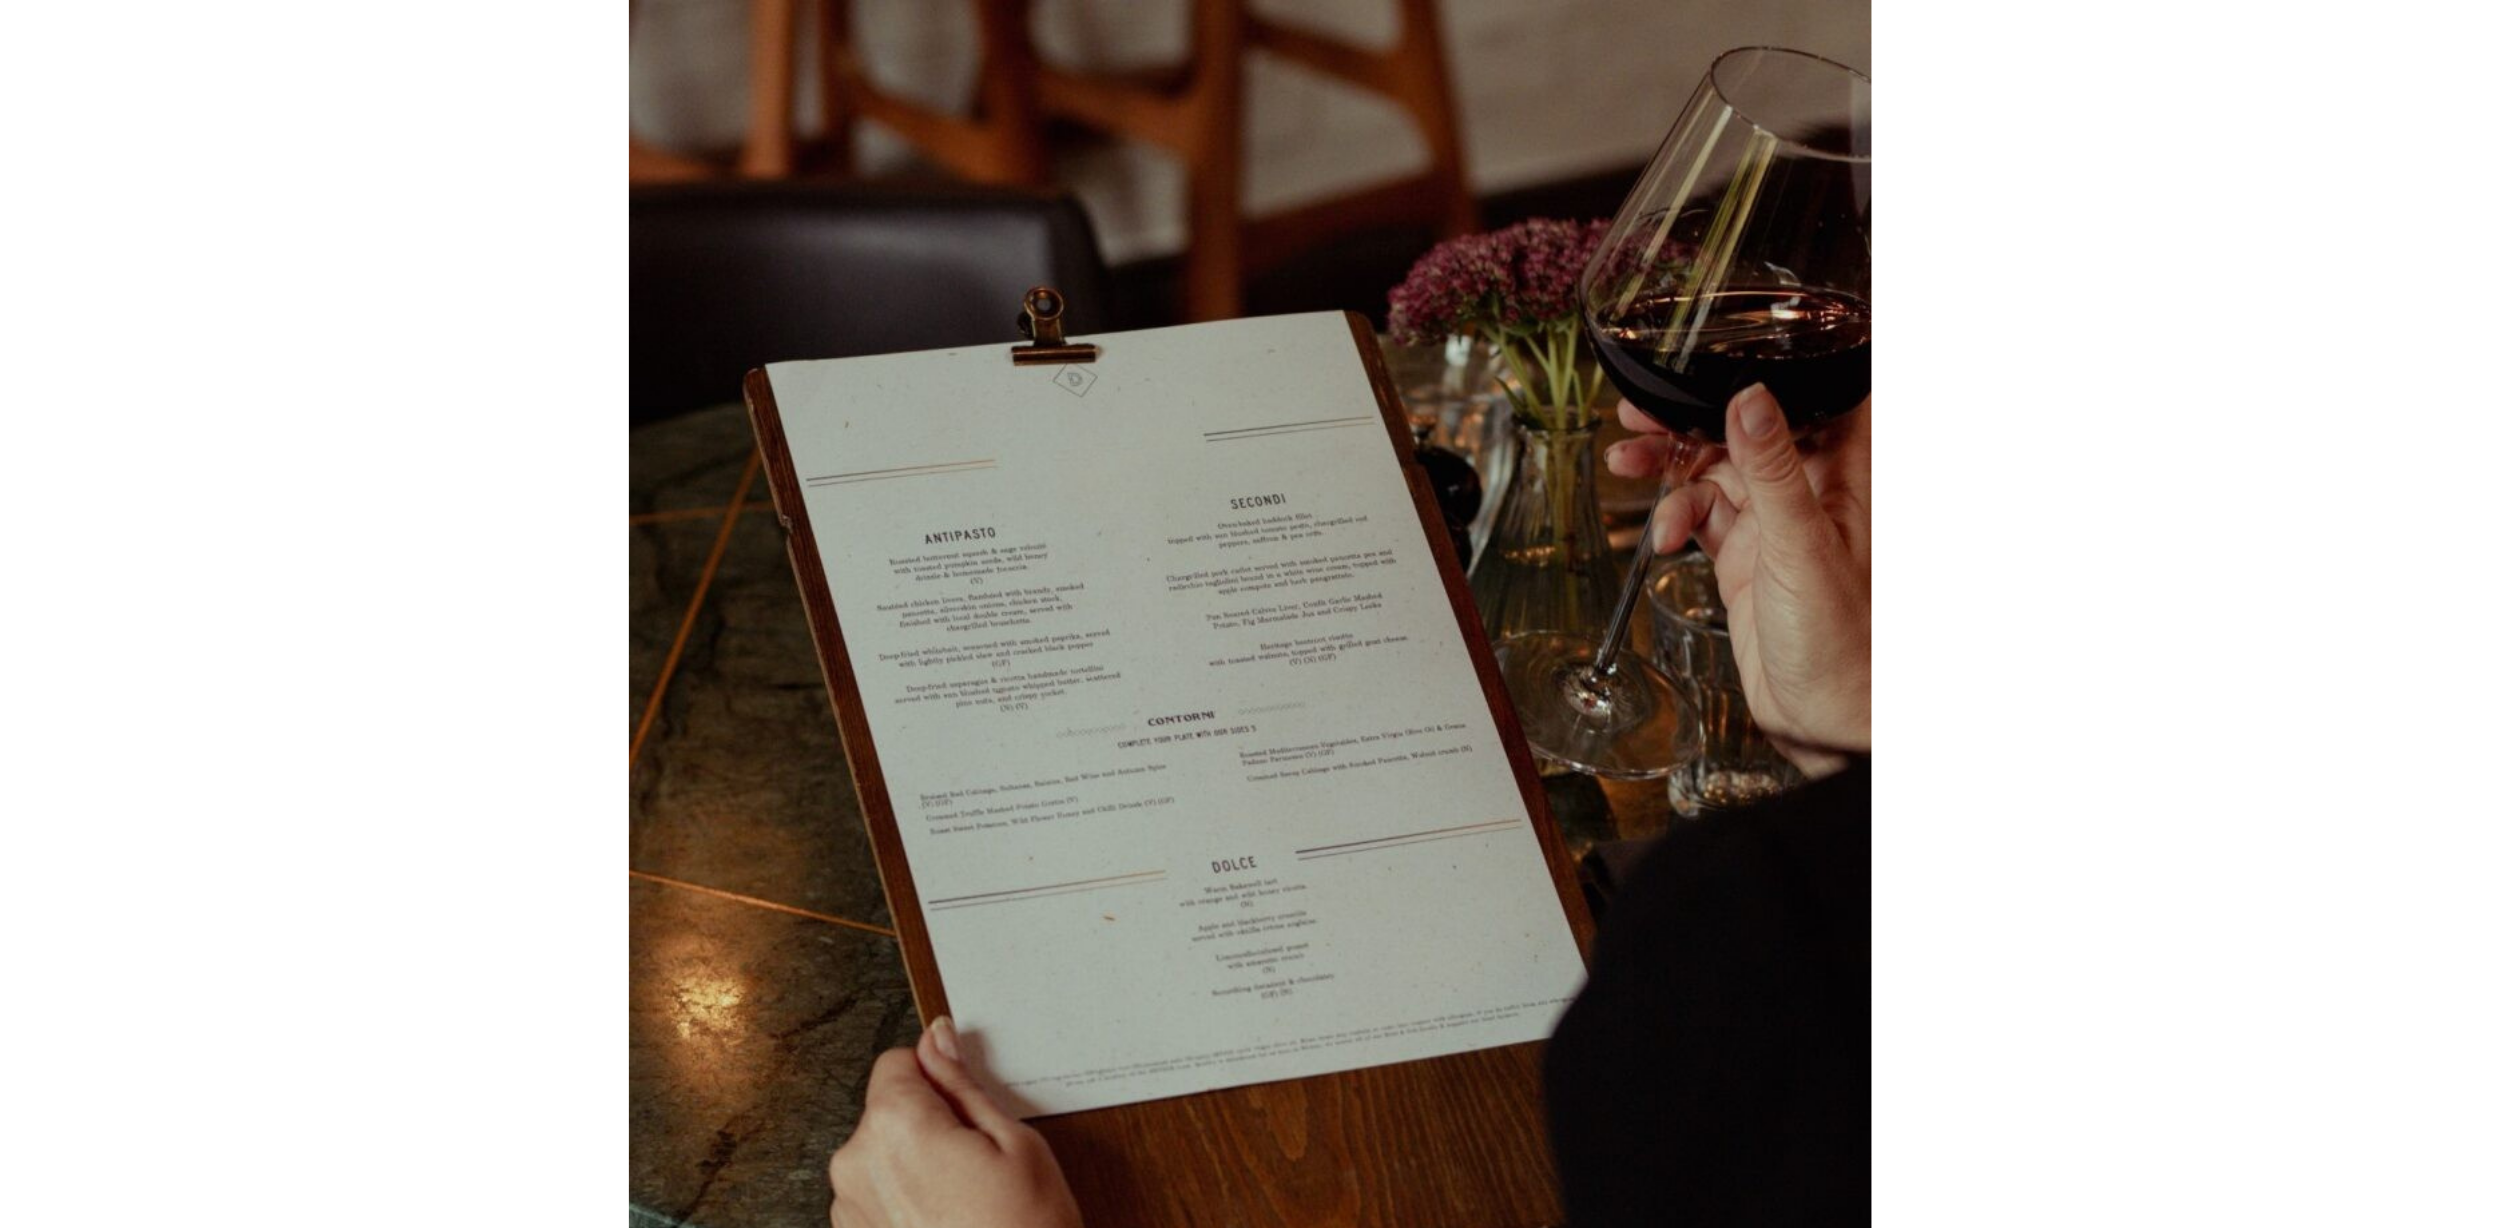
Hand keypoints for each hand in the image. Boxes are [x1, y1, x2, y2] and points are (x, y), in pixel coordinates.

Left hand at [829, 1017, 1083, 1227]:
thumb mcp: (1014, 1143)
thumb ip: (962, 1085)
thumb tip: (938, 1040)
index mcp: (895, 1126)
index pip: (898, 1061)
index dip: (937, 1076)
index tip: (965, 1104)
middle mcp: (858, 1164)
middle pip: (887, 1110)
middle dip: (928, 1123)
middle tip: (978, 1162)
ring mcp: (850, 1208)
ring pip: (884, 1154)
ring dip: (916, 1164)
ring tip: (965, 1199)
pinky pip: (878, 1194)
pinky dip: (906, 1200)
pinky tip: (948, 1220)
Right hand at [1605, 385, 1871, 772]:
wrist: (1826, 715)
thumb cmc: (1846, 639)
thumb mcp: (1801, 544)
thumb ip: (1771, 470)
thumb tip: (1749, 400)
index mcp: (1839, 474)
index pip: (1806, 399)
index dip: (1762, 373)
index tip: (1712, 356)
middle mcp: (1806, 492)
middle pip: (1741, 431)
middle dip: (1690, 418)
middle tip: (1639, 409)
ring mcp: (1771, 526)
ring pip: (1711, 472)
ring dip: (1668, 468)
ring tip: (1626, 462)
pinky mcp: (1742, 559)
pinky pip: (1697, 518)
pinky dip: (1672, 519)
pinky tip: (1663, 537)